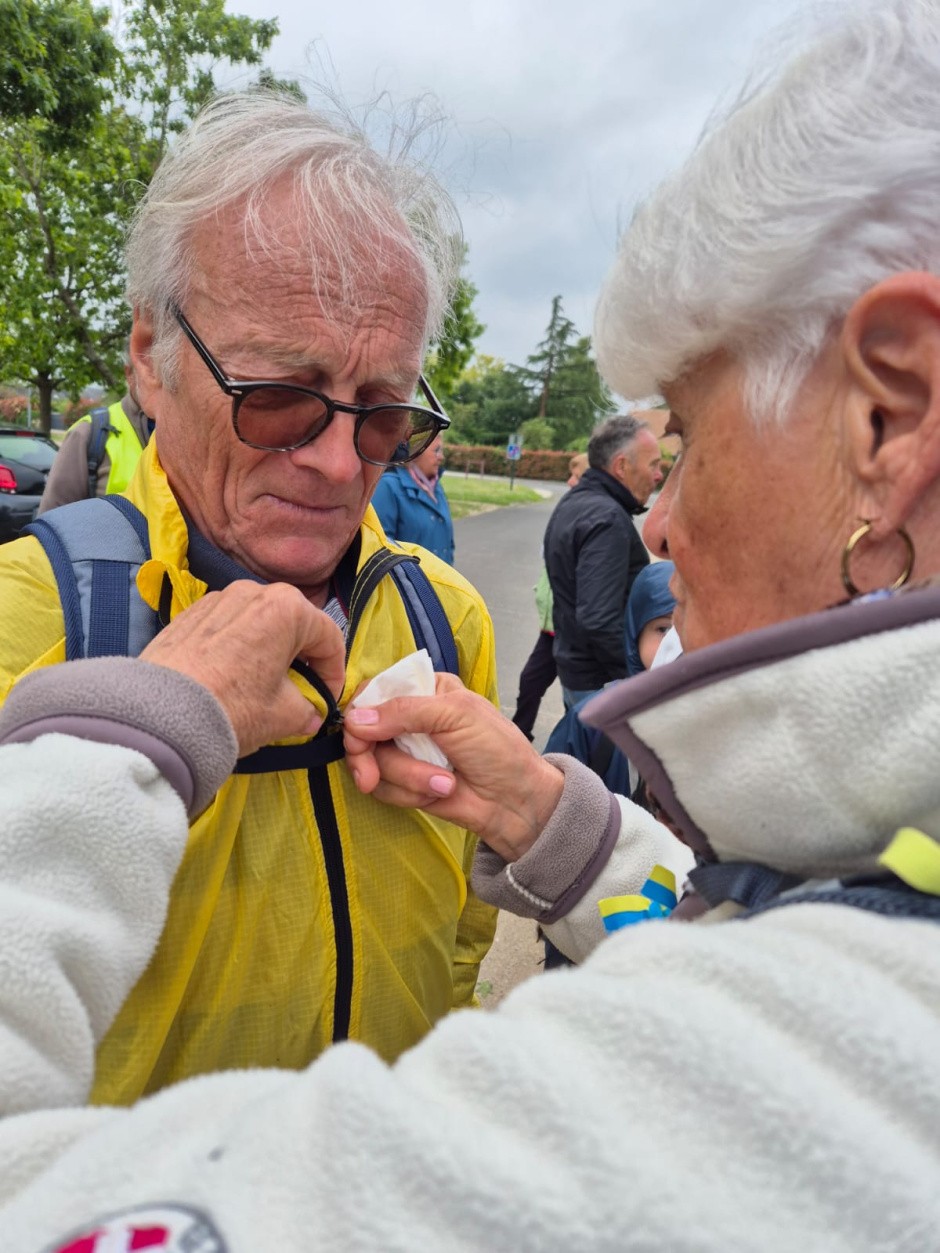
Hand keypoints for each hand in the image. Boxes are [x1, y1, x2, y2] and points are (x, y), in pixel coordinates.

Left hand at [140, 581, 344, 755]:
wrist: (161, 716)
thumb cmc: (234, 708)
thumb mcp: (286, 716)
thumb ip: (309, 709)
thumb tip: (310, 713)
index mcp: (288, 608)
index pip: (329, 637)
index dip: (334, 672)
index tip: (328, 698)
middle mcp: (254, 592)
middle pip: (293, 624)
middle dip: (301, 658)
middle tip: (299, 691)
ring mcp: (217, 599)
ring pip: (258, 623)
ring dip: (269, 651)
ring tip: (262, 686)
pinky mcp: (189, 614)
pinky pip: (227, 628)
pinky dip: (238, 649)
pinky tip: (230, 679)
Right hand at [343, 674, 564, 861]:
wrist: (517, 803)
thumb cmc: (497, 749)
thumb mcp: (456, 715)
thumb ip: (404, 712)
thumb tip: (354, 720)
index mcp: (425, 689)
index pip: (374, 692)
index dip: (361, 717)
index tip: (360, 739)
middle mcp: (411, 718)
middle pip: (363, 732)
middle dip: (371, 758)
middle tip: (370, 779)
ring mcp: (407, 752)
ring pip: (372, 763)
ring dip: (405, 778)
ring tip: (443, 783)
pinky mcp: (407, 783)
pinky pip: (383, 788)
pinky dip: (407, 794)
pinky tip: (437, 793)